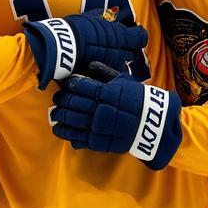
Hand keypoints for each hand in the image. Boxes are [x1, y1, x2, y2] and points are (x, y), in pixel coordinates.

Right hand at [24, 10, 147, 89]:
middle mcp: (120, 53)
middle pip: (132, 53)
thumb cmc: (76, 30)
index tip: (131, 35)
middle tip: (115, 46)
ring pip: (121, 66)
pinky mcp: (101, 77)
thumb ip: (103, 16)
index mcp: (121, 37)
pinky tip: (96, 67)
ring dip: (116, 62)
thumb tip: (112, 12)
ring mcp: (111, 67)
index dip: (137, 36)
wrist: (61, 48)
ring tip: (103, 58)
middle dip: (126, 50)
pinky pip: (109, 75)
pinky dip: (105, 72)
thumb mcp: (90, 18)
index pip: (141, 37)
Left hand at [50, 63, 181, 169]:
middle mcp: (100, 110)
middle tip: (57, 99)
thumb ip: (104, 72)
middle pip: (72, 103)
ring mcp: (98, 127)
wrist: (152, 124)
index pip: (79, 87)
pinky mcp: (99, 142)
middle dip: (62, 101)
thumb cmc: (138, 99)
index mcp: (105, 93)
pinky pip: (78, 138)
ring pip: (71, 121)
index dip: (69, 85)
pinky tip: (60, 130)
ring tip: (55, 115)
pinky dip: (67, 134)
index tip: (66, 85)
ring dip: (59, 117)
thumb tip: (89, 65)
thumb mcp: (124, 81)